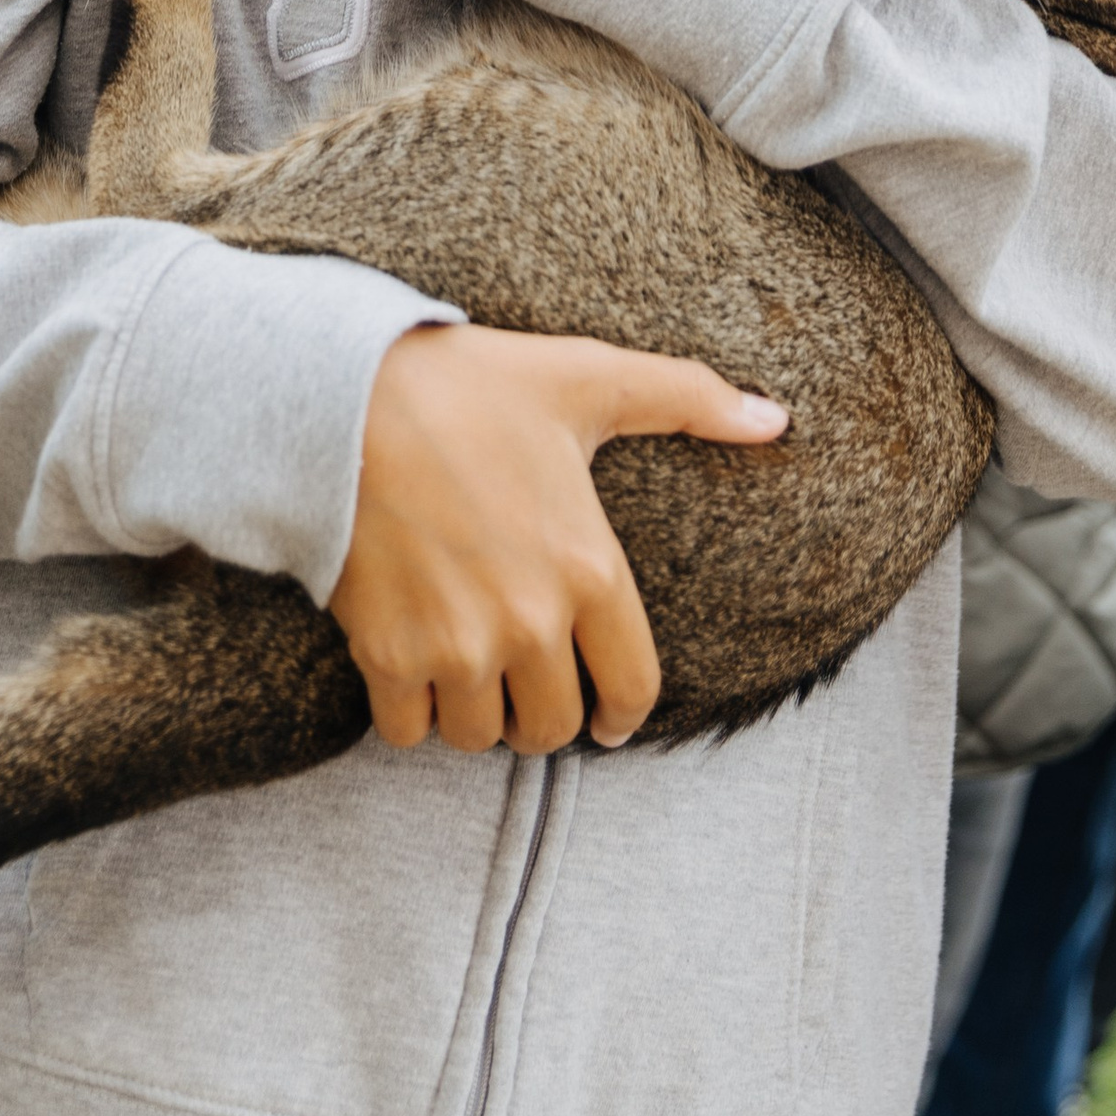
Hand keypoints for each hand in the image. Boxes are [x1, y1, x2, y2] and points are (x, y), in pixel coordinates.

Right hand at [335, 325, 785, 753]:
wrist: (340, 398)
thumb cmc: (468, 386)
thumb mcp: (586, 378)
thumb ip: (687, 399)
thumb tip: (775, 419)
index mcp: (590, 568)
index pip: (631, 689)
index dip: (620, 716)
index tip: (606, 722)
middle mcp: (531, 622)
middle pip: (550, 728)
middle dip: (542, 717)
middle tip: (525, 689)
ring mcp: (457, 646)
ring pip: (479, 737)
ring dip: (476, 716)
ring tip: (467, 676)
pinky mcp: (388, 655)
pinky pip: (408, 732)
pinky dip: (410, 714)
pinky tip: (410, 672)